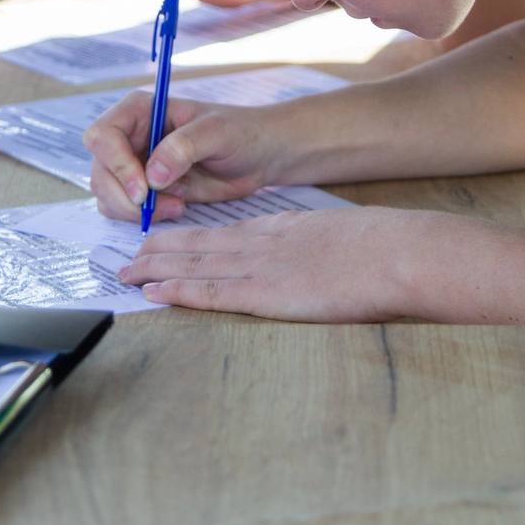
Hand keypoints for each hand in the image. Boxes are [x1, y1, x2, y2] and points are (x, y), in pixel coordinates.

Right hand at [84, 90, 280, 222]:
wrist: (260, 156)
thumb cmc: (241, 132)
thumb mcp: (217, 132)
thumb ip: (184, 147)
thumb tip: (152, 175)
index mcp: (140, 110)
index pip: (103, 135)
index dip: (115, 164)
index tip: (143, 189)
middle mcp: (130, 136)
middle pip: (100, 169)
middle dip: (123, 195)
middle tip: (154, 207)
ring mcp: (134, 164)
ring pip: (107, 193)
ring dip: (133, 209)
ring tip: (177, 205)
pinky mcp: (145, 189)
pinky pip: (123, 208)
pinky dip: (143, 216)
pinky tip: (177, 208)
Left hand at [118, 205, 427, 320]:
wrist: (397, 252)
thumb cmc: (382, 249)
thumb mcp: (342, 239)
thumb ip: (319, 250)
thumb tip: (317, 264)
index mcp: (283, 230)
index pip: (224, 234)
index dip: (189, 238)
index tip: (164, 241)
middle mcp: (264, 243)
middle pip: (200, 244)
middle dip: (160, 250)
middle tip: (127, 256)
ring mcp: (264, 267)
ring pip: (196, 264)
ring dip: (157, 269)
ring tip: (127, 272)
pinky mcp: (268, 294)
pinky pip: (214, 291)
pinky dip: (180, 290)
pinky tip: (156, 292)